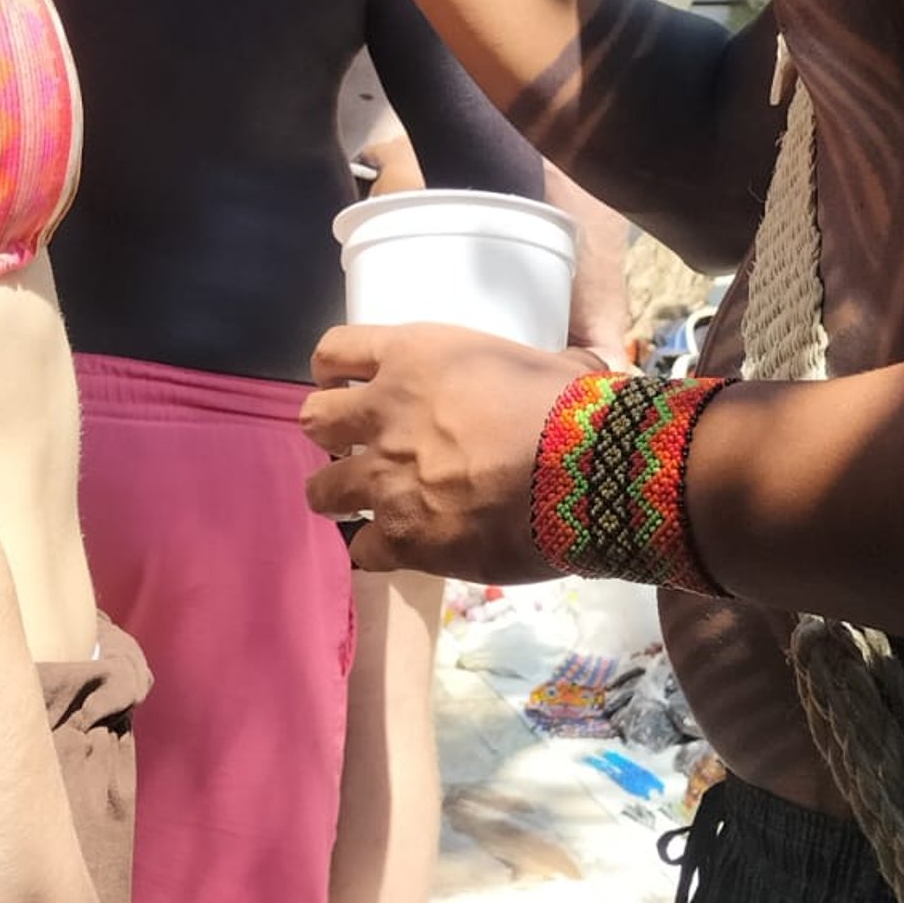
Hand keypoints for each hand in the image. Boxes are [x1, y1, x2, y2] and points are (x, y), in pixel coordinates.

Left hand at [300, 322, 579, 582]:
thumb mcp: (546, 360)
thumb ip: (530, 368)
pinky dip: (376, 551)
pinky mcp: (403, 538)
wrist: (588, 473)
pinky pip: (362, 550)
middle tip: (357, 445)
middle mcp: (385, 413)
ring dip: (338, 495)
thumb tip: (569, 368)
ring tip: (359, 504)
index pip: (335, 352)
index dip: (334, 371)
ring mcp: (387, 479)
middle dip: (331, 434)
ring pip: (322, 490)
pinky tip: (399, 549)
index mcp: (413, 357)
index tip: (342, 383)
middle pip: (315, 420)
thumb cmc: (574, 406)